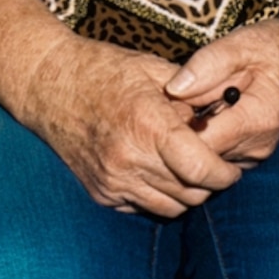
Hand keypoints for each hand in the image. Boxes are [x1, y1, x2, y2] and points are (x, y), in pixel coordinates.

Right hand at [13, 35, 246, 215]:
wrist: (47, 85)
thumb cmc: (103, 70)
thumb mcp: (153, 71)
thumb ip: (192, 98)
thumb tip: (222, 120)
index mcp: (148, 124)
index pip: (202, 170)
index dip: (225, 174)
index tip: (231, 169)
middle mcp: (129, 159)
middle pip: (191, 193)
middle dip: (210, 183)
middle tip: (212, 166)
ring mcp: (113, 180)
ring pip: (172, 207)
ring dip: (186, 193)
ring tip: (186, 170)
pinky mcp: (101, 193)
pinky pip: (144, 207)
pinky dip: (158, 195)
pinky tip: (156, 171)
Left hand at [165, 18, 278, 166]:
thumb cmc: (274, 48)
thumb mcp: (241, 44)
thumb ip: (207, 64)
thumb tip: (173, 89)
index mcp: (257, 120)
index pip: (201, 143)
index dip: (177, 125)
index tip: (170, 102)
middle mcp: (258, 147)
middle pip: (201, 153)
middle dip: (183, 131)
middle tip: (179, 100)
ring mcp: (255, 156)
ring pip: (206, 157)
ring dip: (194, 134)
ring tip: (196, 104)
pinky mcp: (249, 157)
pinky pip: (216, 155)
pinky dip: (207, 137)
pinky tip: (208, 115)